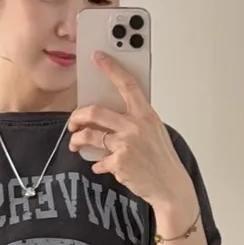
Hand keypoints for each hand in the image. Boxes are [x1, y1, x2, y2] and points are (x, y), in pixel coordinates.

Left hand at [67, 50, 196, 213]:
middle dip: (77, 116)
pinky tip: (100, 166)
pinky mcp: (119, 163)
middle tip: (73, 122)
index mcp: (146, 114)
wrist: (170, 186)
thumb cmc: (161, 158)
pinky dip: (96, 164)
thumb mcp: (154, 131)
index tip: (98, 58)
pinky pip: (97, 161)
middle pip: (95, 112)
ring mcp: (126, 144)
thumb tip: (108, 116)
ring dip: (77, 140)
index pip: (127, 84)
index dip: (111, 69)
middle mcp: (135, 126)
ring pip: (89, 136)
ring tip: (76, 143)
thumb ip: (135, 120)